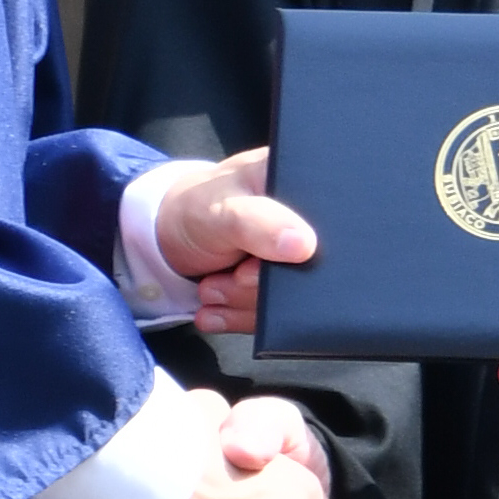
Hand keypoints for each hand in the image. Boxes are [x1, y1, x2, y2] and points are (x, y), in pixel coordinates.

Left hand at [151, 148, 316, 335]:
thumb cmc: (196, 208)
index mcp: (301, 183)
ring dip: (245, 302)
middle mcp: (306, 220)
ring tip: (213, 286)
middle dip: (260, 285)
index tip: (253, 265)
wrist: (169, 236)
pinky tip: (216, 307)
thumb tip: (305, 245)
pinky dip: (240, 316)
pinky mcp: (279, 286)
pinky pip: (274, 314)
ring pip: (291, 300)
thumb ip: (260, 223)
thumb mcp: (221, 210)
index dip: (298, 253)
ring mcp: (294, 256)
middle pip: (312, 270)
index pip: (329, 222)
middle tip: (231, 275)